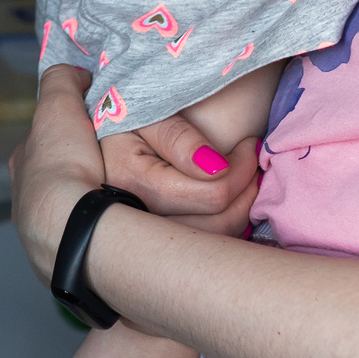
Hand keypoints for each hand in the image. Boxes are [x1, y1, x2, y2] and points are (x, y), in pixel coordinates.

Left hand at [10, 66, 111, 280]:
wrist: (70, 226)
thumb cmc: (62, 166)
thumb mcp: (59, 106)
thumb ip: (62, 82)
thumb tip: (72, 72)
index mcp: (22, 166)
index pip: (42, 143)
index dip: (66, 134)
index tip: (92, 131)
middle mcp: (25, 202)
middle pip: (53, 180)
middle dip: (78, 173)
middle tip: (113, 169)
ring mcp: (42, 236)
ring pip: (68, 212)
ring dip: (89, 206)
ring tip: (122, 200)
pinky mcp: (65, 261)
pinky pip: (85, 238)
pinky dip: (100, 231)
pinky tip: (120, 228)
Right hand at [102, 117, 258, 235]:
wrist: (106, 130)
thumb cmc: (127, 114)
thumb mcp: (149, 112)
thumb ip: (179, 137)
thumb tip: (217, 169)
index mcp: (133, 182)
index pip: (210, 195)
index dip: (241, 170)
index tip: (249, 144)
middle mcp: (136, 218)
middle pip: (214, 226)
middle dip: (246, 193)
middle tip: (252, 162)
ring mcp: (145, 236)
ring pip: (211, 243)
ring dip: (240, 211)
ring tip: (245, 178)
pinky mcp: (153, 241)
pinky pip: (200, 244)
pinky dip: (224, 224)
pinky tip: (229, 197)